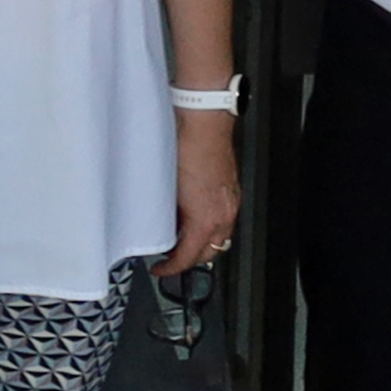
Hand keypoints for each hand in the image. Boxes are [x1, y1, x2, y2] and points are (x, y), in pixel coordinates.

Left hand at [163, 110, 242, 274]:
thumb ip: (166, 213)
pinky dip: (210, 225)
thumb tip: (158, 226)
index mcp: (206, 217)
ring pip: (220, 237)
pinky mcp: (232, 190)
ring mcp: (231, 202)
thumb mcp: (165, 188)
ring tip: (181, 237)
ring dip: (202, 243)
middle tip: (170, 258)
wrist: (202, 121)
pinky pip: (224, 219)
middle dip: (190, 259)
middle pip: (211, 252)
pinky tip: (194, 215)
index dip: (172, 268)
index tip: (161, 270)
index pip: (189, 256)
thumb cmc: (184, 147)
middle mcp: (224, 213)